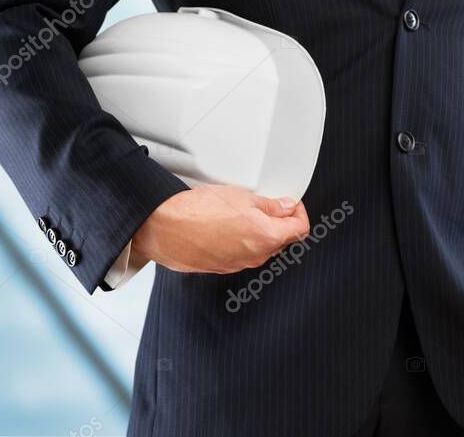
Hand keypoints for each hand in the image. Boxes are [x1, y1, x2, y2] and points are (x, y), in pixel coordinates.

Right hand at [131, 185, 309, 273]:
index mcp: (267, 237)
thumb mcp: (243, 197)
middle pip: (282, 240)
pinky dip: (242, 241)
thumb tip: (287, 206)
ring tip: (244, 213)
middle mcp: (256, 256)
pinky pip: (242, 254)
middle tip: (269, 205)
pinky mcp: (222, 267)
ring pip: (262, 248)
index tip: (292, 204)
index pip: (300, 229)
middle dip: (281, 222)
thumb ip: (271, 205)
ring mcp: (238, 264)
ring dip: (261, 232)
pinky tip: (228, 226)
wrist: (163, 228)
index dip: (299, 213)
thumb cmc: (197, 212)